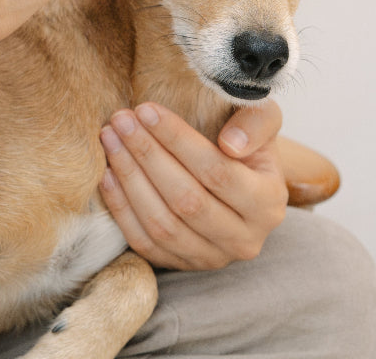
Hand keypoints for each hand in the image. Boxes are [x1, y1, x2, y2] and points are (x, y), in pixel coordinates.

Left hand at [99, 100, 287, 269]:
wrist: (240, 178)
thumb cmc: (245, 140)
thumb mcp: (262, 119)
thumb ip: (255, 122)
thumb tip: (231, 143)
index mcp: (268, 203)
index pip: (217, 171)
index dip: (177, 140)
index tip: (146, 109)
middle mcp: (245, 239)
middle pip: (186, 200)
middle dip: (147, 155)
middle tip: (121, 121)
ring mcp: (213, 258)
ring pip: (163, 225)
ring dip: (130, 179)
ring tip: (110, 140)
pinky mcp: (183, 265)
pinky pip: (146, 243)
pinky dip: (122, 210)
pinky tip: (108, 174)